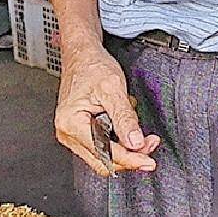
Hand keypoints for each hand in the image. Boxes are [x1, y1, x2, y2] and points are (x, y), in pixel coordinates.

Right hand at [55, 49, 160, 176]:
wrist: (82, 55)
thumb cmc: (92, 66)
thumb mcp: (113, 88)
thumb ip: (125, 117)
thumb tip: (135, 143)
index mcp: (71, 123)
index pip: (105, 152)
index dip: (130, 159)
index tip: (148, 161)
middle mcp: (67, 132)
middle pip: (103, 160)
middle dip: (129, 156)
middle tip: (150, 145)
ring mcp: (72, 134)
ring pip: (103, 156)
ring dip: (125, 149)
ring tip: (141, 133)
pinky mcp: (80, 132)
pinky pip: (102, 146)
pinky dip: (118, 141)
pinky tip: (126, 127)